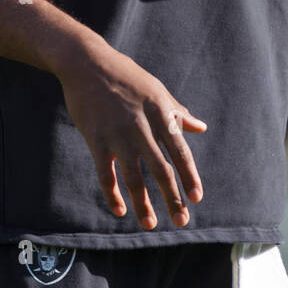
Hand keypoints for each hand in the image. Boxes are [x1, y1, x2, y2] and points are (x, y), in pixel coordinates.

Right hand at [58, 40, 205, 229]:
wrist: (87, 63)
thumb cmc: (126, 76)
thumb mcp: (156, 90)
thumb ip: (177, 112)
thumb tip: (201, 127)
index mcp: (160, 112)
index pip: (179, 150)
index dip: (189, 176)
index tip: (197, 198)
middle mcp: (141, 126)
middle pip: (160, 169)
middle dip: (173, 197)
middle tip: (182, 221)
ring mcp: (117, 134)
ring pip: (133, 176)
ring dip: (143, 203)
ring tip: (150, 224)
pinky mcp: (96, 139)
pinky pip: (105, 173)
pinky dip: (112, 193)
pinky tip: (120, 210)